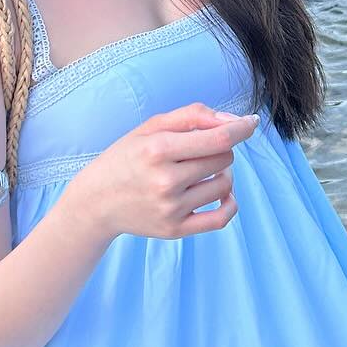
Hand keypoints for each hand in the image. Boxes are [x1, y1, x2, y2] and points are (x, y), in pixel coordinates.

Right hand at [72, 102, 259, 240]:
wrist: (95, 202)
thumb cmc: (126, 158)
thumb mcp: (150, 128)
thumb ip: (192, 116)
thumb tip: (233, 120)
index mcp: (158, 149)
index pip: (218, 138)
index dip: (241, 128)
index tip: (251, 123)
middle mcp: (165, 180)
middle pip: (223, 158)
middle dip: (219, 149)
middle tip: (199, 151)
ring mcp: (171, 208)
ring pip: (224, 184)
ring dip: (221, 174)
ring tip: (200, 171)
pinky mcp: (175, 230)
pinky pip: (221, 218)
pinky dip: (230, 203)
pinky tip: (223, 194)